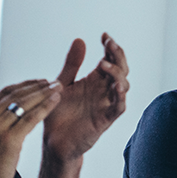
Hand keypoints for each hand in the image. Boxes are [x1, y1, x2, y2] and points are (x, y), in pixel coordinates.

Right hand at [0, 77, 63, 177]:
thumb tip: (7, 112)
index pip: (6, 92)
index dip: (25, 85)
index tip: (40, 82)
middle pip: (17, 94)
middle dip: (38, 86)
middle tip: (54, 82)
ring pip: (25, 103)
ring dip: (44, 93)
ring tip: (58, 87)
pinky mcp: (9, 139)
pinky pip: (31, 118)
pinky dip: (45, 107)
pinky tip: (56, 101)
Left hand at [43, 33, 129, 161]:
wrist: (53, 142)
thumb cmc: (58, 114)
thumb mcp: (63, 83)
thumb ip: (72, 64)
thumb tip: (80, 40)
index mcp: (95, 80)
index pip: (110, 59)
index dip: (110, 47)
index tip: (104, 36)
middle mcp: (103, 90)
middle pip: (121, 69)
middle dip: (117, 55)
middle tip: (109, 44)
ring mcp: (106, 104)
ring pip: (123, 85)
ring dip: (117, 74)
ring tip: (103, 65)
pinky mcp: (105, 119)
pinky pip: (119, 107)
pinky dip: (120, 96)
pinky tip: (116, 86)